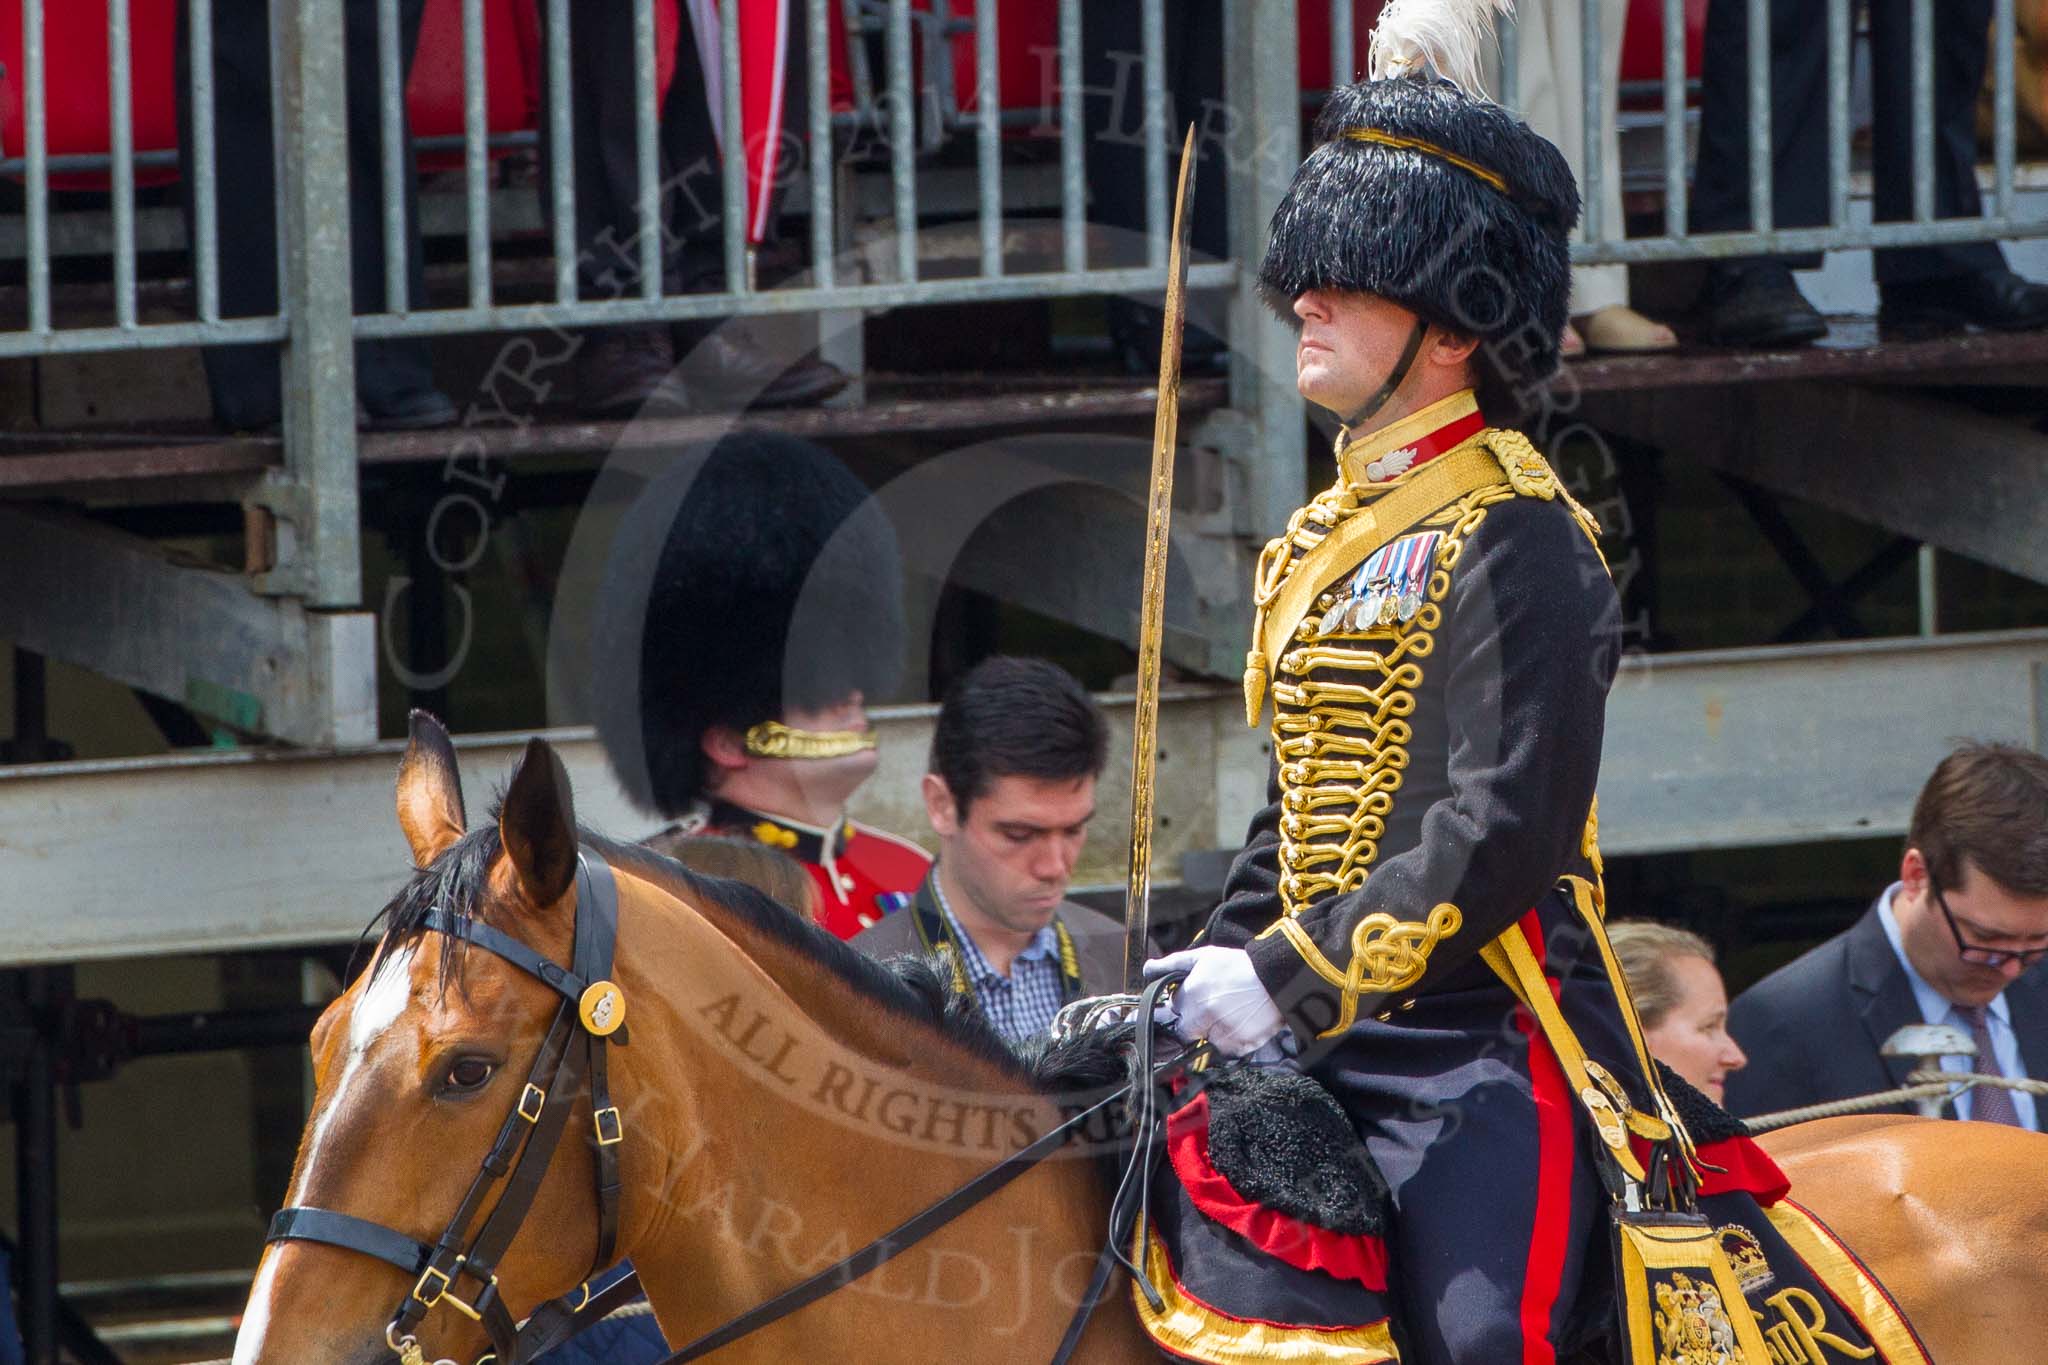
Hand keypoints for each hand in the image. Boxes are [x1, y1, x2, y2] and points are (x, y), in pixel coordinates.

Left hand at [1144, 946, 1285, 1057]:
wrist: (1279, 981)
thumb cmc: (1240, 966)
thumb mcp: (1205, 957)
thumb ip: (1172, 963)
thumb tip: (1147, 969)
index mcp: (1192, 994)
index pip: (1173, 1009)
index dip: (1182, 1004)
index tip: (1195, 999)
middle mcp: (1204, 1016)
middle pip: (1185, 1030)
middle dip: (1194, 1022)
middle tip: (1213, 1008)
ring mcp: (1221, 1034)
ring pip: (1204, 1041)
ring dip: (1212, 1031)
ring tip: (1230, 1012)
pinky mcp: (1237, 1047)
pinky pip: (1224, 1050)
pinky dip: (1229, 1040)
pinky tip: (1240, 1021)